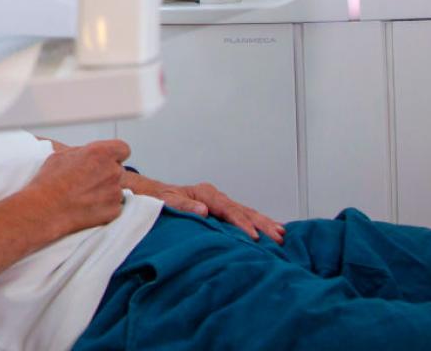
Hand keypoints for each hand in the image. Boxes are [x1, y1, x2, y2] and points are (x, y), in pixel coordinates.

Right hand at [22, 139, 130, 238]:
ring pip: (117, 188)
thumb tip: (90, 155)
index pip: (123, 148)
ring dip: (106, 191)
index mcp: (100, 153)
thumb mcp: (61, 156)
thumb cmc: (49, 182)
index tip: (108, 160)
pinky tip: (88, 207)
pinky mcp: (114, 210)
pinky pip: (115, 206)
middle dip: (107, 174)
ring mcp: (115, 192)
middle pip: (118, 169)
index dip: (115, 154)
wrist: (44, 210)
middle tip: (88, 181)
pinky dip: (105, 207)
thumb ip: (83, 153)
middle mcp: (112, 171)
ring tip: (85, 196)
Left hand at [123, 172, 285, 243]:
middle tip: (278, 236)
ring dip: (263, 222)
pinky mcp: (218, 209)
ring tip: (281, 234)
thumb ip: (184, 206)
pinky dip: (255, 222)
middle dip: (261, 223)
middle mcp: (214, 196)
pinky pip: (240, 215)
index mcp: (205, 193)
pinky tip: (268, 229)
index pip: (229, 210)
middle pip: (243, 209)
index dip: (242, 224)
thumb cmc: (156, 199)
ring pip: (245, 212)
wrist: (149, 194)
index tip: (254, 237)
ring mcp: (218, 202)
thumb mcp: (166, 202)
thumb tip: (203, 211)